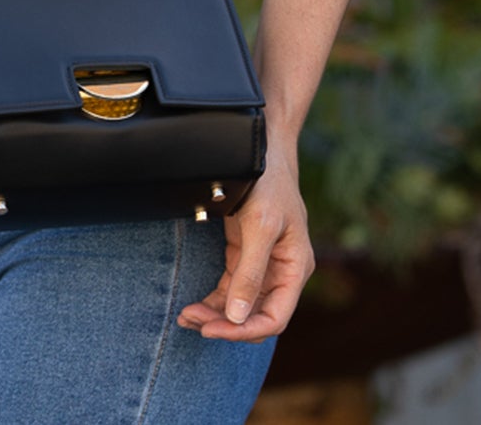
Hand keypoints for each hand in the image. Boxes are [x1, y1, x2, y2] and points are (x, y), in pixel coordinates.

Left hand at [176, 152, 312, 341]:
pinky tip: (194, 306)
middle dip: (225, 324)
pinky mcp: (244, 254)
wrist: (260, 149)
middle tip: (191, 322)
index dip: (244, 331)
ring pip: (240, 305)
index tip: (213, 330)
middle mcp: (282, 272)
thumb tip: (237, 316)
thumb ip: (251, 272)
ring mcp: (263, 264)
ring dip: (215, 315)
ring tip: (185, 317)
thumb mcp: (261, 226)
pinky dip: (213, 299)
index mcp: (295, 268)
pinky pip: (230, 288)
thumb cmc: (268, 183)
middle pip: (255, 316)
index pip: (274, 318)